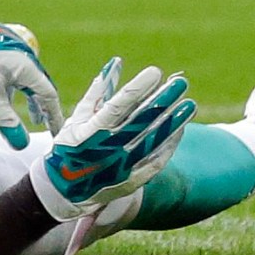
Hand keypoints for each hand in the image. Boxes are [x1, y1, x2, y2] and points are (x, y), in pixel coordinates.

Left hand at [0, 0, 64, 149]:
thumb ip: (6, 122)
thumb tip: (22, 145)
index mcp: (28, 67)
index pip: (48, 96)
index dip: (53, 116)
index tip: (56, 131)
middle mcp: (26, 55)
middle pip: (41, 85)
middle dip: (43, 107)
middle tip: (43, 124)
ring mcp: (15, 47)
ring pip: (29, 77)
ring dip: (31, 96)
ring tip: (30, 113)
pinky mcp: (3, 43)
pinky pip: (18, 69)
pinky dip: (19, 85)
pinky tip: (9, 93)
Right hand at [31, 58, 196, 222]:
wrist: (65, 191)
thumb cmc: (71, 148)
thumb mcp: (77, 118)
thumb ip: (98, 91)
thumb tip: (116, 63)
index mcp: (92, 131)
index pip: (119, 106)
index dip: (138, 89)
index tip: (155, 72)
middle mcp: (108, 149)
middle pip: (141, 122)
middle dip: (162, 101)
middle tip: (180, 83)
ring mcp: (122, 166)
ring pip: (153, 141)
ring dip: (173, 122)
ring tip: (189, 104)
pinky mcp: (132, 180)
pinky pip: (156, 161)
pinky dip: (169, 145)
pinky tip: (180, 129)